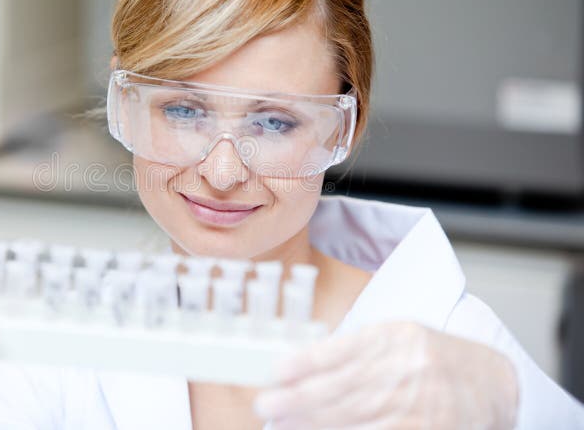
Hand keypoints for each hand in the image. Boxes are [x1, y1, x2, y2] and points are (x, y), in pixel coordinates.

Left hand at [254, 322, 518, 428]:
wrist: (492, 382)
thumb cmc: (431, 358)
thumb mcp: (395, 337)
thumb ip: (352, 351)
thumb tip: (299, 367)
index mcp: (396, 337)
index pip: (342, 350)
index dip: (306, 362)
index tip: (275, 372)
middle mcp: (408, 370)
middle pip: (344, 388)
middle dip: (298, 399)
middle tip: (266, 404)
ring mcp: (420, 406)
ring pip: (356, 418)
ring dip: (313, 423)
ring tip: (282, 423)